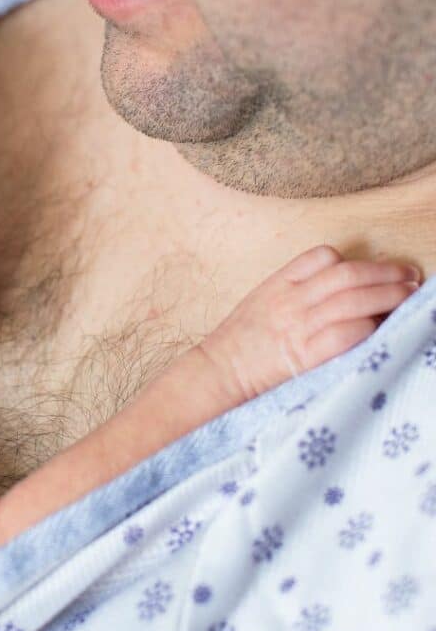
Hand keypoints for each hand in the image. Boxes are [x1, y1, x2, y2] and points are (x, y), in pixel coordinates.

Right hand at [199, 245, 421, 402]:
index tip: (370, 269)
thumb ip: (292, 294)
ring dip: (388, 296)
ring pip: (353, 301)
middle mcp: (290, 300)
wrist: (219, 373)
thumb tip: (334, 294)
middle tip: (411, 275)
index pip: (321, 257)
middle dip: (385, 273)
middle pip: (347, 276)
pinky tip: (382, 328)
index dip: (351, 260)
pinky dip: (368, 327)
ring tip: (409, 296)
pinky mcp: (306, 355)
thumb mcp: (260, 304)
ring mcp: (298, 326)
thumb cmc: (238, 344)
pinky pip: (345, 334)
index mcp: (278, 284)